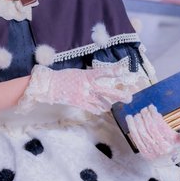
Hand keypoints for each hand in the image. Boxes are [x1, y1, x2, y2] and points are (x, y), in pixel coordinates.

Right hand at [18, 61, 137, 114]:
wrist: (49, 85)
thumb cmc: (63, 77)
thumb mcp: (77, 73)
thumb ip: (88, 77)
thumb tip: (97, 79)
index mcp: (86, 75)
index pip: (102, 73)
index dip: (113, 71)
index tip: (123, 70)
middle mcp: (87, 85)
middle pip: (106, 91)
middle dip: (118, 95)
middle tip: (130, 97)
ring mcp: (83, 95)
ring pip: (101, 101)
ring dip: (109, 104)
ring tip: (115, 106)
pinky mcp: (79, 103)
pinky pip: (92, 108)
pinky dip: (98, 108)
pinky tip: (102, 109)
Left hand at [126, 104, 179, 161]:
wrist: (169, 164)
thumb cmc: (177, 149)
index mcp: (170, 145)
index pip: (160, 127)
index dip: (154, 116)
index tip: (152, 107)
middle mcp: (160, 149)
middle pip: (150, 129)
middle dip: (146, 116)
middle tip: (144, 109)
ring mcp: (150, 151)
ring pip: (141, 133)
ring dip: (137, 121)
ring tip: (137, 113)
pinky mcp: (143, 152)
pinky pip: (135, 138)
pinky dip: (131, 127)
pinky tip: (129, 119)